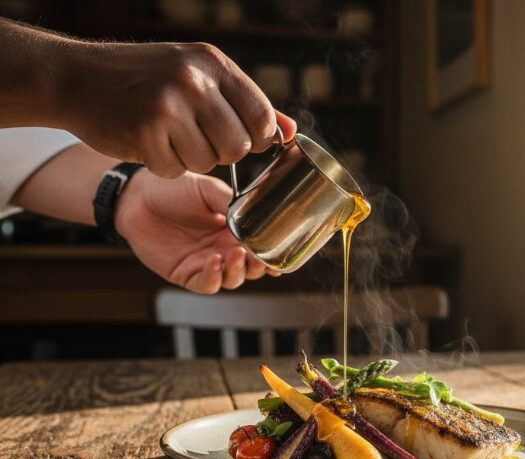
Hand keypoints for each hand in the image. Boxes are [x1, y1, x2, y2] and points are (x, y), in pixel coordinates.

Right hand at [55, 41, 296, 177]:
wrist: (76, 78)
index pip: (261, 116)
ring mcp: (167, 106)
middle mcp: (193, 81)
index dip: (257, 138)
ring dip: (190, 159)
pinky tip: (147, 142)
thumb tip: (290, 132)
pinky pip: (174, 170)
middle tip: (196, 138)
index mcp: (212, 63)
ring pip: (207, 162)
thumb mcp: (198, 74)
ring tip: (169, 135)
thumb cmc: (146, 79)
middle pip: (238, 147)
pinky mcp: (143, 133)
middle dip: (222, 153)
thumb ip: (245, 102)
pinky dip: (163, 165)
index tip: (241, 139)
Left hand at [115, 170, 277, 292]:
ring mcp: (207, 263)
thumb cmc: (172, 189)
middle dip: (259, 266)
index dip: (272, 254)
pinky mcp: (186, 274)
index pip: (260, 248)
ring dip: (238, 271)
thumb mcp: (208, 189)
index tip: (280, 253)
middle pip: (252, 269)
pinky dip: (215, 277)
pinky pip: (208, 284)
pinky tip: (213, 261)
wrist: (137, 197)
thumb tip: (254, 213)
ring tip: (234, 254)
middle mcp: (224, 249)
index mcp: (235, 230)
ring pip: (233, 279)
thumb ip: (231, 204)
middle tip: (257, 255)